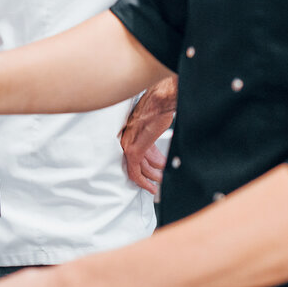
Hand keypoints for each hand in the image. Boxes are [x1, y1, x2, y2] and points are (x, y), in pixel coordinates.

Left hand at [120, 76, 176, 193]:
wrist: (160, 100)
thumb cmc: (158, 105)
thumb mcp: (156, 124)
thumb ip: (154, 137)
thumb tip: (159, 148)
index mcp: (132, 131)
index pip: (138, 153)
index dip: (149, 164)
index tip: (155, 169)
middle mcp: (127, 138)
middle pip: (137, 162)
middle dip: (150, 173)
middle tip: (158, 180)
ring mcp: (129, 144)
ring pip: (137, 169)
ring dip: (150, 178)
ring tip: (159, 183)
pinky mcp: (133, 150)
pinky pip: (135, 171)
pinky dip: (143, 181)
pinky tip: (151, 186)